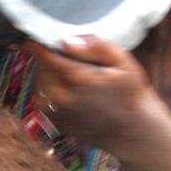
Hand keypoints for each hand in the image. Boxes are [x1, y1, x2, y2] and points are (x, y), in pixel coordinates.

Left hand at [26, 35, 167, 156]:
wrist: (134, 131)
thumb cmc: (131, 94)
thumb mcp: (123, 62)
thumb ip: (96, 47)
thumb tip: (66, 40)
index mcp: (79, 78)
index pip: (45, 56)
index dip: (39, 45)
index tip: (37, 38)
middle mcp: (64, 97)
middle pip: (41, 69)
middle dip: (48, 59)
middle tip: (66, 57)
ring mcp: (59, 112)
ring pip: (40, 84)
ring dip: (48, 75)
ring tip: (69, 73)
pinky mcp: (58, 122)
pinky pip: (43, 100)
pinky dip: (50, 91)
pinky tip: (69, 90)